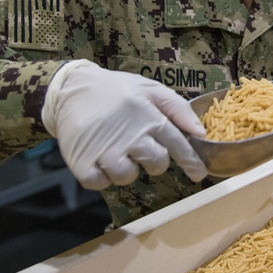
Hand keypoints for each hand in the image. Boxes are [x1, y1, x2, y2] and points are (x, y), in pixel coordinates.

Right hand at [42, 61, 207, 189]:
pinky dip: (101, 176)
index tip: (199, 173)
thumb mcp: (149, 89)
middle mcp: (130, 136)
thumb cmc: (116, 90)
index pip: (178, 145)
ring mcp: (105, 151)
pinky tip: (98, 157)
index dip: (191, 162)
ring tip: (115, 148)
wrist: (71, 88)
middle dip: (154, 160)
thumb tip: (200, 132)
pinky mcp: (82, 164)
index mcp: (148, 117)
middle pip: (156, 165)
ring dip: (124, 168)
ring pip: (127, 177)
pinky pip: (100, 183)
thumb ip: (178, 109)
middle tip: (139, 146)